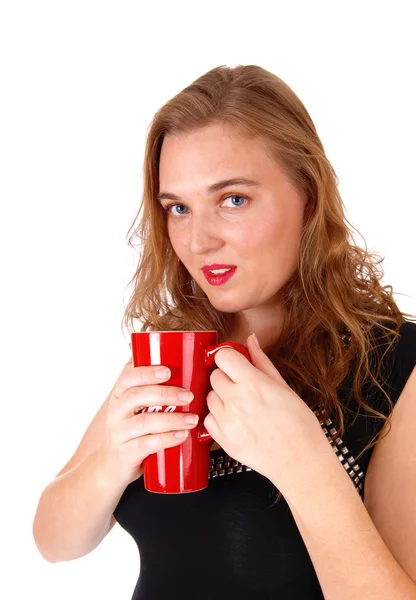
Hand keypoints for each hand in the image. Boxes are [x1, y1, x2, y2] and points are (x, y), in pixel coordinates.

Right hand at [97, 360, 198, 487]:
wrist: (111, 465)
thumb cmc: (131, 429)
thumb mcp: (134, 406)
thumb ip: (151, 387)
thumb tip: (181, 362)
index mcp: (120, 395)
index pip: (128, 377)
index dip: (147, 372)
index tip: (167, 370)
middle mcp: (117, 411)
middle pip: (137, 396)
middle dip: (165, 393)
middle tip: (189, 395)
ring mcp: (120, 433)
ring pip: (144, 422)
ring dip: (172, 419)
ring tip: (193, 419)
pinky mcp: (126, 453)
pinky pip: (146, 445)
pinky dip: (166, 439)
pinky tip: (182, 436)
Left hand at [203, 334, 323, 491]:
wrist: (300, 462)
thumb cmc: (300, 426)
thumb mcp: (284, 387)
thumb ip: (262, 362)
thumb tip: (251, 340)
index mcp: (254, 384)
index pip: (223, 357)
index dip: (229, 358)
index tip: (235, 363)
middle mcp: (236, 401)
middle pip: (214, 376)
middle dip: (226, 378)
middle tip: (242, 387)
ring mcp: (227, 422)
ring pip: (209, 397)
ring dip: (221, 398)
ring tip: (241, 406)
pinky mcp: (222, 440)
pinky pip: (208, 419)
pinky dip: (218, 418)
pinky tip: (235, 421)